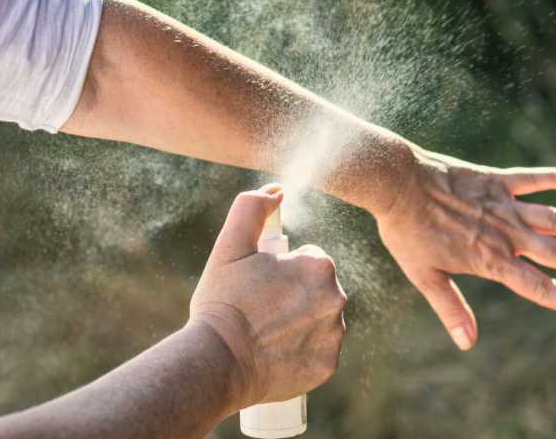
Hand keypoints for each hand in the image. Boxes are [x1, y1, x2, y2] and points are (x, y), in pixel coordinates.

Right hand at [189, 184, 346, 406]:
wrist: (218, 361)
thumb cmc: (223, 301)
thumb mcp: (230, 246)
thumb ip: (252, 208)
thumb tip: (276, 191)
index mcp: (319, 266)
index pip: (308, 260)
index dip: (282, 270)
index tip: (260, 284)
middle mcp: (336, 298)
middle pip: (318, 290)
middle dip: (294, 295)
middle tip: (261, 309)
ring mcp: (334, 335)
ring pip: (321, 320)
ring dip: (301, 322)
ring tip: (267, 333)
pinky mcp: (327, 365)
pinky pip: (319, 352)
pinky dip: (302, 352)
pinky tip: (277, 353)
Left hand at [377, 149, 555, 350]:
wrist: (397, 183)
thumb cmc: (407, 232)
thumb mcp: (425, 276)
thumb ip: (451, 308)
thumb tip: (467, 343)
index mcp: (491, 261)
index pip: (541, 287)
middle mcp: (506, 234)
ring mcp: (504, 205)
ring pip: (555, 219)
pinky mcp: (496, 180)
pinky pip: (531, 178)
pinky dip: (554, 178)